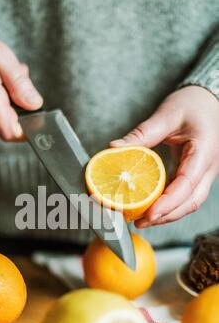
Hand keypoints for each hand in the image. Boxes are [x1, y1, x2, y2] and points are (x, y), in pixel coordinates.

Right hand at [0, 29, 42, 140]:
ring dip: (11, 104)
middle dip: (20, 107)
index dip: (27, 130)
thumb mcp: (1, 56)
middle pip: (10, 125)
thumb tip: (35, 104)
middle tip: (17, 81)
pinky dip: (1, 104)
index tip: (37, 117)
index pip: (9, 131)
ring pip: (3, 121)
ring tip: (3, 80)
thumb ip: (19, 82)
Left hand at [110, 86, 218, 226]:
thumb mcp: (166, 115)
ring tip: (142, 219)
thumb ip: (142, 134)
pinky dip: (168, 205)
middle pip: (190, 202)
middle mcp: (208, 167)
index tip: (149, 214)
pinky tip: (150, 207)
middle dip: (166, 216)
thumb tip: (114, 148)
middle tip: (140, 221)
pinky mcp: (196, 175)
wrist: (209, 101)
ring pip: (189, 203)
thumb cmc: (193, 104)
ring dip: (167, 215)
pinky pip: (184, 196)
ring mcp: (204, 173)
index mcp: (203, 151)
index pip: (186, 185)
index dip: (168, 203)